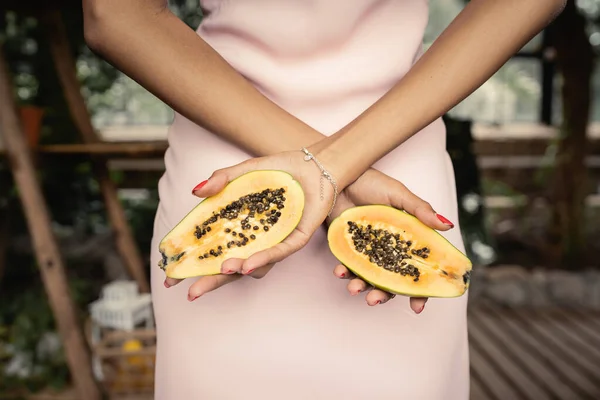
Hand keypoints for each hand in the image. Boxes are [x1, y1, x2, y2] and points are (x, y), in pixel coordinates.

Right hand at [164, 150, 334, 299]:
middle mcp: (256, 239)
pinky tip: (247, 264)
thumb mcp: (244, 172)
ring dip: (238, 269)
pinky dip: (263, 258)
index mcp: (240, 228)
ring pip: (255, 264)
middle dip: (210, 281)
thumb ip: (220, 180)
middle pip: (230, 266)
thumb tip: (195, 192)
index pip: (213, 250)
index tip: (171, 275)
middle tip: (190, 292)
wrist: (315, 164)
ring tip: (224, 270)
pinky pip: (279, 252)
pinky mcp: (296, 238)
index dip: (194, 263)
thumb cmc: (280, 170)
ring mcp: (275, 241)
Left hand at [327, 169, 454, 312]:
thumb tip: (448, 226)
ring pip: (368, 278)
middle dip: (383, 295)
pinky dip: (344, 272)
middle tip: (374, 300)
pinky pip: (347, 266)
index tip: (418, 306)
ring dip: (362, 287)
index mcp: (406, 239)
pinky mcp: (347, 247)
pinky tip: (340, 271)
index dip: (420, 290)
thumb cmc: (370, 182)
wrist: (337, 176)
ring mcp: (366, 250)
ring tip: (354, 288)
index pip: (417, 269)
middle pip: (390, 281)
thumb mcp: (398, 194)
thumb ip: (420, 211)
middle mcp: (388, 248)